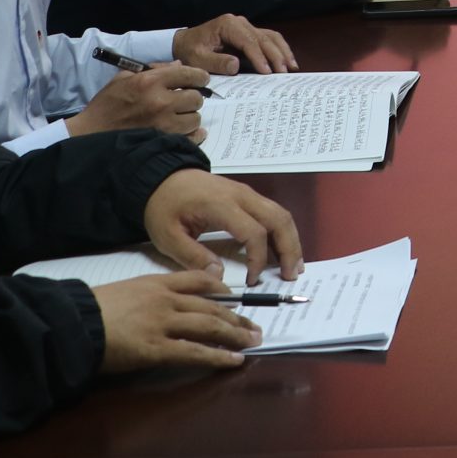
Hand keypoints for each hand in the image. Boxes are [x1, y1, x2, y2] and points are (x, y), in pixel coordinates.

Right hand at [67, 64, 210, 140]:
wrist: (91, 134)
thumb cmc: (107, 104)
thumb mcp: (124, 78)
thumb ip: (154, 69)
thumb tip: (179, 66)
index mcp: (151, 82)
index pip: (189, 73)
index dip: (199, 76)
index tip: (201, 79)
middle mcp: (161, 102)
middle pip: (196, 98)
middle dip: (192, 97)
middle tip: (184, 99)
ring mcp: (163, 124)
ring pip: (195, 118)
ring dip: (190, 116)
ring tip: (180, 116)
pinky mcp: (163, 142)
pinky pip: (191, 138)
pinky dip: (194, 135)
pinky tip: (191, 131)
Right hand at [93, 269, 259, 372]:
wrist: (73, 323)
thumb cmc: (91, 309)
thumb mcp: (125, 290)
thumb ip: (148, 294)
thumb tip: (163, 303)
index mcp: (157, 282)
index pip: (199, 279)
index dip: (221, 289)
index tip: (235, 296)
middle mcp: (167, 300)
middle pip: (212, 306)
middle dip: (236, 316)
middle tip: (254, 325)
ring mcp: (164, 324)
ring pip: (210, 327)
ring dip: (236, 335)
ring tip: (253, 341)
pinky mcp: (157, 349)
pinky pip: (195, 353)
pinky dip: (218, 357)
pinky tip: (234, 360)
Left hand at [143, 167, 303, 283]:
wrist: (162, 176)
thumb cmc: (164, 207)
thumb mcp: (168, 236)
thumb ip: (193, 256)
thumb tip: (220, 276)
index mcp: (222, 205)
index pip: (254, 232)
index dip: (258, 259)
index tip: (252, 281)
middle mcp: (242, 196)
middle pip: (278, 219)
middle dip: (289, 249)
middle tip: (291, 276)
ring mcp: (248, 193)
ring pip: (281, 214)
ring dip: (291, 240)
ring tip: (294, 266)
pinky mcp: (248, 196)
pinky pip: (273, 212)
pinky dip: (283, 232)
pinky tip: (282, 250)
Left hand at [173, 14, 296, 74]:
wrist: (185, 42)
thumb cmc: (190, 50)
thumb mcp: (197, 58)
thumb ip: (216, 62)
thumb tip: (236, 65)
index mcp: (228, 25)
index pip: (248, 41)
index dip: (259, 57)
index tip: (266, 72)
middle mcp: (240, 22)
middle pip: (264, 38)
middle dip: (276, 55)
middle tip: (284, 72)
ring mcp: (246, 26)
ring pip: (271, 37)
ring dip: (282, 51)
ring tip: (291, 67)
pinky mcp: (249, 33)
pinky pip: (269, 39)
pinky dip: (279, 49)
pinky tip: (287, 60)